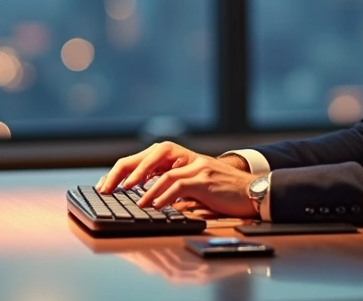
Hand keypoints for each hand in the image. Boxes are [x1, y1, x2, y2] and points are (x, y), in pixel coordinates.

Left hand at [97, 142, 258, 218]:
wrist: (255, 192)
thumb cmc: (226, 194)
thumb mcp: (197, 189)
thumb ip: (175, 189)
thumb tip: (150, 200)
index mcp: (182, 160)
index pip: (147, 158)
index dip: (125, 170)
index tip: (107, 184)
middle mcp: (188, 159)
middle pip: (150, 157)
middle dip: (126, 172)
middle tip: (108, 187)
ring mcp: (197, 166)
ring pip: (163, 171)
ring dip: (143, 186)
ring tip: (131, 200)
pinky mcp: (205, 179)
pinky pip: (179, 184)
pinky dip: (164, 195)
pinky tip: (154, 205)